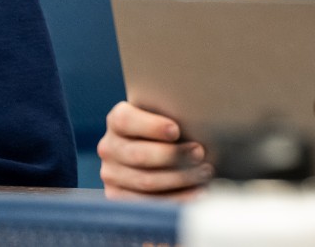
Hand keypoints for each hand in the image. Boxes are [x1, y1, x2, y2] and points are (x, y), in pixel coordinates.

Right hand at [97, 101, 212, 198]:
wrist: (158, 151)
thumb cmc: (171, 128)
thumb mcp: (167, 115)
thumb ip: (173, 112)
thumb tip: (196, 115)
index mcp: (117, 120)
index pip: (127, 121)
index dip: (151, 126)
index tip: (176, 130)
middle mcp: (109, 147)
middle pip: (139, 154)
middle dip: (173, 155)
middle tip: (199, 152)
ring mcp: (111, 174)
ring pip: (146, 181)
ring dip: (180, 178)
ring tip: (205, 172)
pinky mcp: (118, 198)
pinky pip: (148, 203)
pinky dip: (177, 198)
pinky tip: (198, 192)